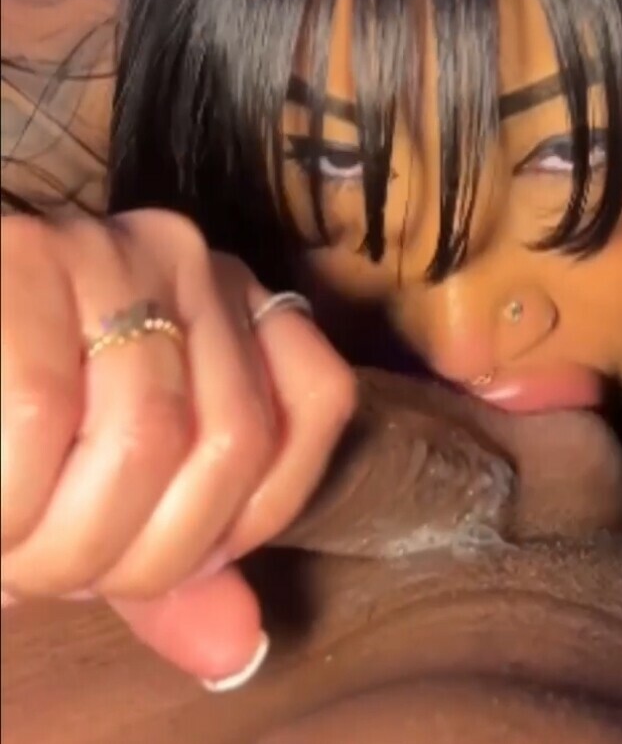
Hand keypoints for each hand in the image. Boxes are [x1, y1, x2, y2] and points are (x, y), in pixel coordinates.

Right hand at [0, 208, 354, 684]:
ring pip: (147, 434)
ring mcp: (107, 249)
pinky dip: (10, 506)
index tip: (156, 557)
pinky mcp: (22, 260)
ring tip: (15, 551)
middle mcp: (185, 259)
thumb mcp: (99, 491)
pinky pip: (39, 414)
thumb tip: (238, 648)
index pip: (316, 400)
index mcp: (228, 304)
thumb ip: (170, 559)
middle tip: (58, 572)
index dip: (245, 514)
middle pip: (233, 438)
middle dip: (140, 556)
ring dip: (68, 543)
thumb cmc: (10, 427)